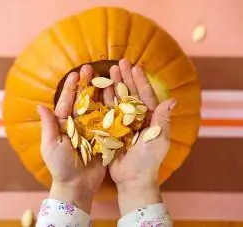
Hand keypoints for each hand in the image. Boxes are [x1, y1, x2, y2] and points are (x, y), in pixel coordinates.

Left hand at [37, 65, 106, 212]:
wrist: (77, 185)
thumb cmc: (60, 166)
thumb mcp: (51, 145)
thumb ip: (48, 125)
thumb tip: (40, 106)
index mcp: (63, 124)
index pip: (67, 102)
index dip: (71, 88)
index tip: (75, 73)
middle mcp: (77, 124)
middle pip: (82, 100)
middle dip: (85, 84)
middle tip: (90, 68)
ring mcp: (91, 129)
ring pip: (95, 107)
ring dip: (99, 91)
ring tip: (104, 76)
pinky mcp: (103, 137)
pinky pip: (107, 120)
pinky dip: (111, 107)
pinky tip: (115, 95)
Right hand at [103, 59, 175, 214]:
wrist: (132, 177)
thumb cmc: (148, 160)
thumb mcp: (158, 138)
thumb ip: (163, 119)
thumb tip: (172, 99)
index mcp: (150, 118)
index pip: (146, 95)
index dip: (141, 81)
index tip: (136, 67)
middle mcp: (136, 117)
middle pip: (130, 93)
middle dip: (125, 78)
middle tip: (119, 62)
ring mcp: (123, 122)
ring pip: (118, 99)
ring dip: (114, 85)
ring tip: (109, 70)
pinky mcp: (111, 129)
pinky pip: (107, 111)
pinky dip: (104, 99)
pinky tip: (100, 88)